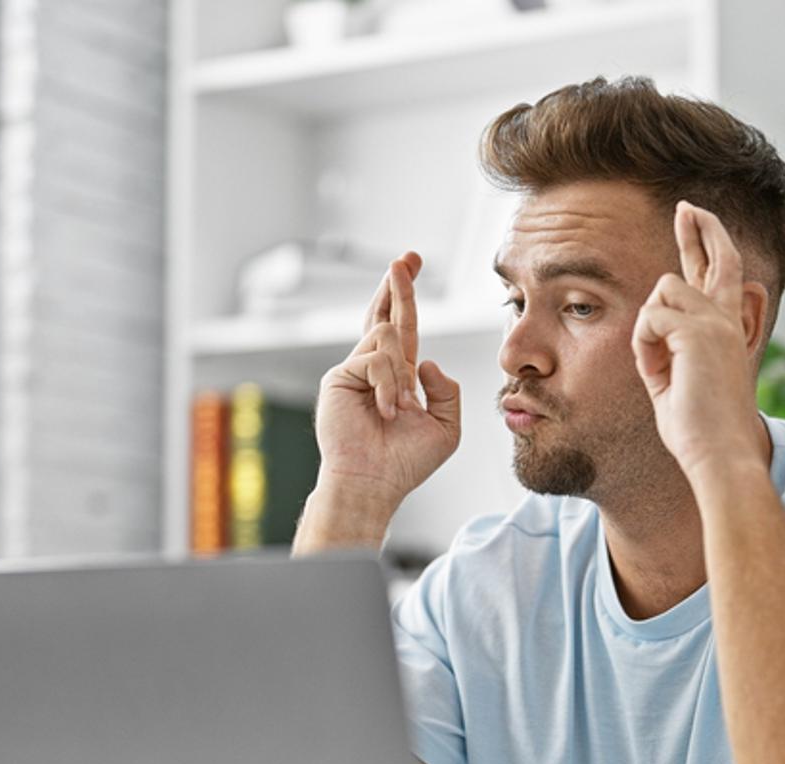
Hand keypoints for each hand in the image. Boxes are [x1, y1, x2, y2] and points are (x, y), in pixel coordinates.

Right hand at [313, 251, 462, 510]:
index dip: (406, 296)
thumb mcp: (445, 427)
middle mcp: (373, 369)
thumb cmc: (406, 463)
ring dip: (400, 375)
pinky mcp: (338, 377)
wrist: (374, 482)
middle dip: (398, 285)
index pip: (402, 327)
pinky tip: (384, 411)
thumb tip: (426, 361)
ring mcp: (353, 371)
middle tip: (405, 258)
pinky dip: (387, 386)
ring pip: (386, 336)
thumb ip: (446, 391)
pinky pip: (374, 359)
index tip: (411, 265)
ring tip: (397, 409)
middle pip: (384, 314)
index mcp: (397, 376)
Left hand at [630, 201, 767, 482]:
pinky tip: (659, 372)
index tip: (696, 218)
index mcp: (726, 331)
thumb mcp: (678, 380)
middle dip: (700, 229)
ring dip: (648, 329)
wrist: (719, 454)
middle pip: (716, 258)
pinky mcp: (699, 331)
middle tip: (686, 207)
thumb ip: (668, 347)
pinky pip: (649, 319)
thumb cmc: (699, 430)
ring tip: (660, 368)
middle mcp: (728, 320)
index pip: (720, 276)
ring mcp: (717, 322)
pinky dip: (644, 347)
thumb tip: (652, 323)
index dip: (709, 244)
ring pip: (662, 291)